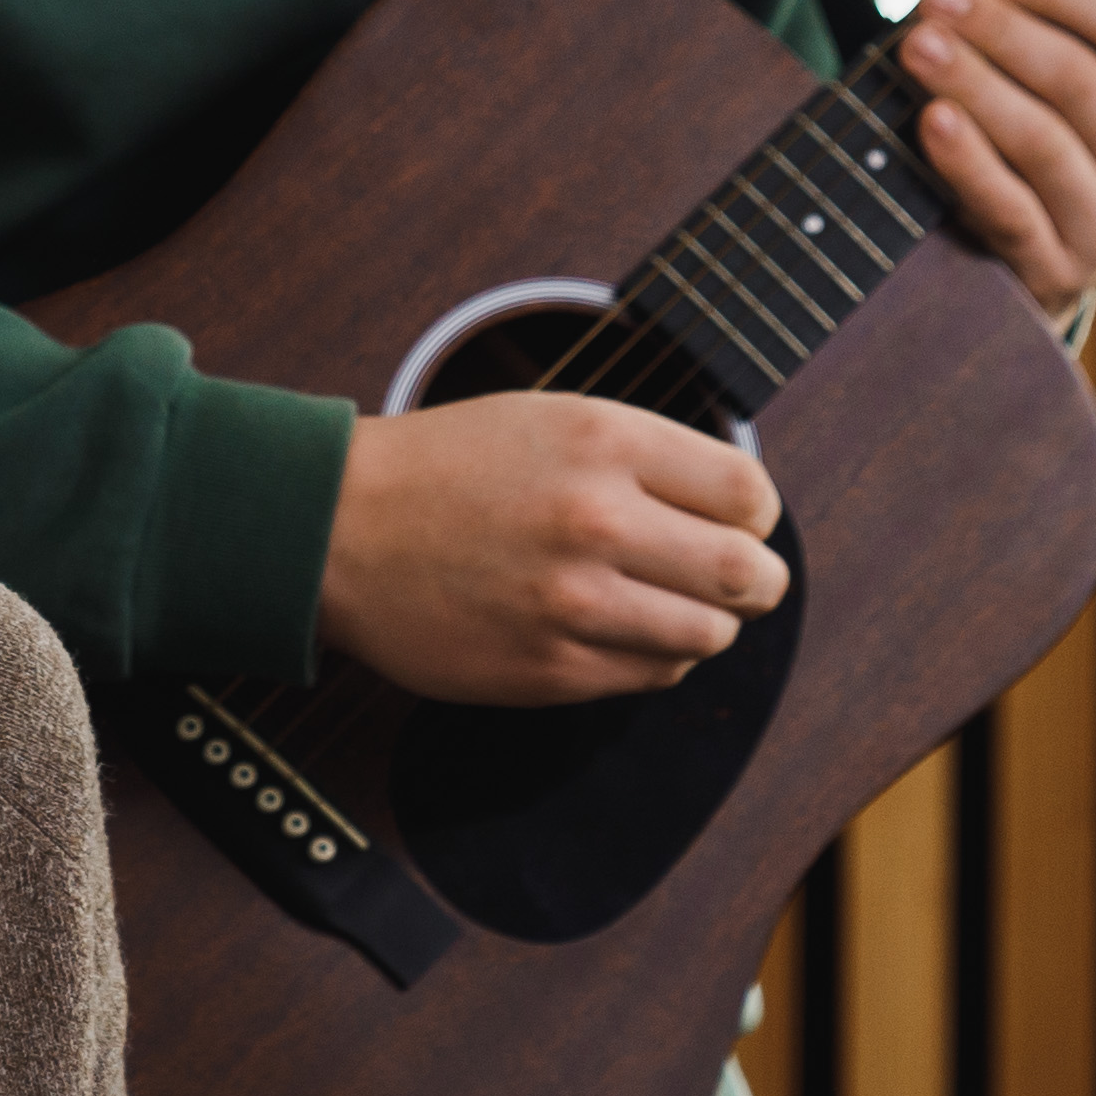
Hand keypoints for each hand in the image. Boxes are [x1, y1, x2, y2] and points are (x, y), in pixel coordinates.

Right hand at [317, 391, 786, 704]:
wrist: (338, 529)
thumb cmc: (452, 467)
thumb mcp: (555, 419)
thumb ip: (651, 457)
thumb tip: (748, 513)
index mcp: (605, 441)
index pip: (749, 495)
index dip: (756, 516)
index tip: (737, 523)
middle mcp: (596, 519)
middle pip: (748, 573)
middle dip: (758, 582)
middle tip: (744, 582)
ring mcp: (573, 602)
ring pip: (708, 635)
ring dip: (705, 624)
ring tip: (669, 605)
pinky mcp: (549, 669)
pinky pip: (653, 676)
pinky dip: (656, 658)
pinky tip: (619, 631)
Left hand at [897, 0, 1095, 324]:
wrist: (1020, 273)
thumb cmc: (1028, 144)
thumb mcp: (1042, 65)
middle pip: (1079, 83)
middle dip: (1002, 34)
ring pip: (1046, 145)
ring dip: (978, 88)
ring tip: (917, 46)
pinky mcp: (1054, 272)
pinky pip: (1012, 212)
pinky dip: (969, 164)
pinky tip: (930, 123)